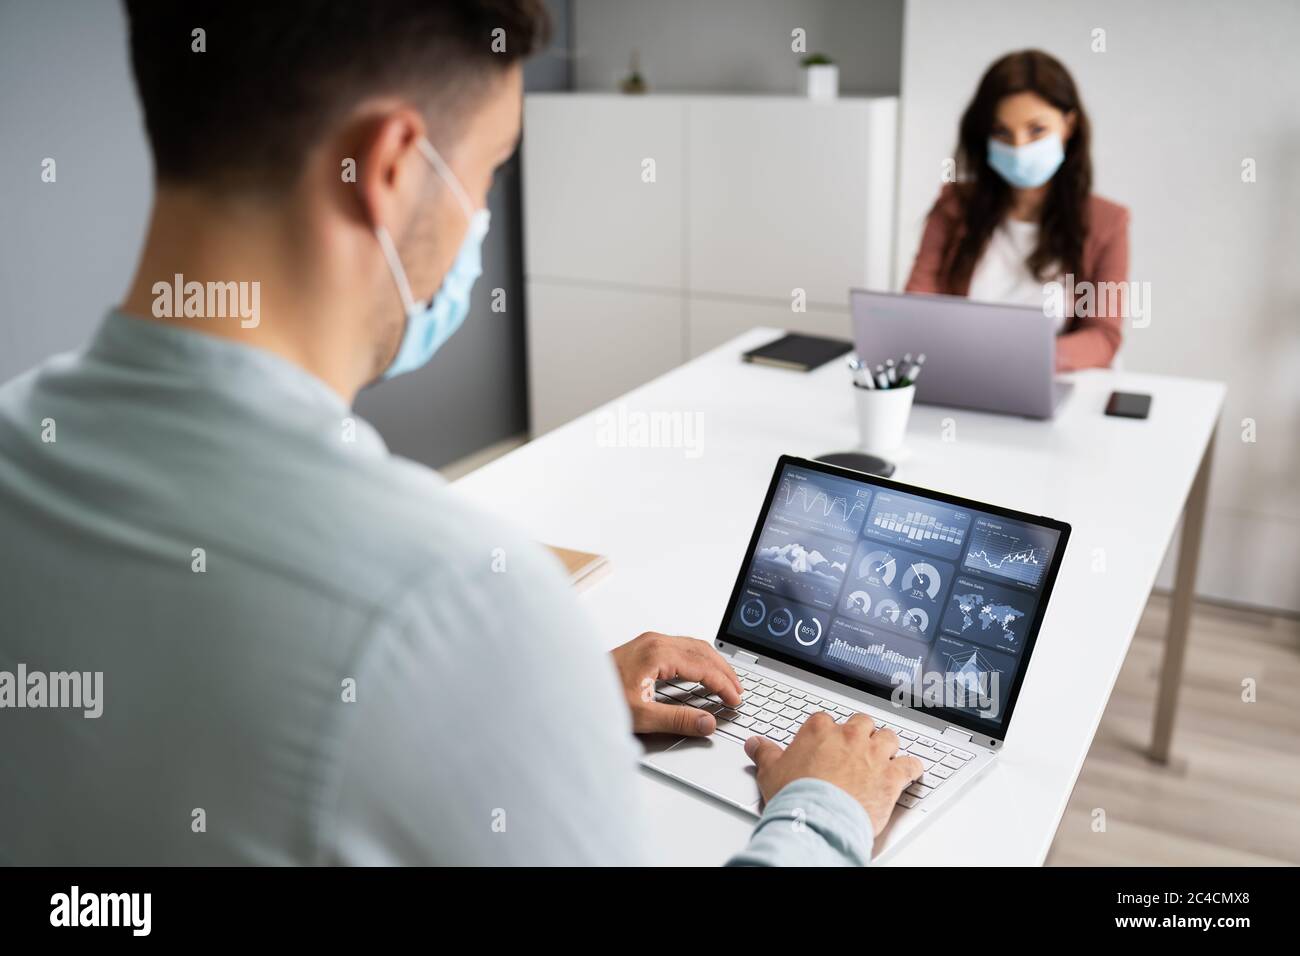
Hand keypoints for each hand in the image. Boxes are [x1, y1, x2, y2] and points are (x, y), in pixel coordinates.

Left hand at [609, 632, 742, 736]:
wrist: (570, 689)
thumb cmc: (598, 698)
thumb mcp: (641, 716)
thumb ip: (678, 720)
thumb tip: (708, 723)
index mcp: (657, 653)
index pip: (703, 666)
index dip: (723, 685)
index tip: (735, 700)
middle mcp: (655, 641)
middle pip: (703, 651)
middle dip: (724, 671)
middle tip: (738, 692)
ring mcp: (650, 641)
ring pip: (694, 646)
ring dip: (714, 664)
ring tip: (727, 683)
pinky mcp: (645, 646)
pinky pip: (683, 647)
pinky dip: (699, 660)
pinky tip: (703, 673)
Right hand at [744, 713, 923, 834]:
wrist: (819, 818)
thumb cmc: (797, 796)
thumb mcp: (771, 771)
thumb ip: (765, 753)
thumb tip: (754, 744)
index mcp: (820, 731)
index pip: (825, 720)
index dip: (827, 732)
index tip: (825, 742)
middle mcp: (849, 737)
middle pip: (862, 723)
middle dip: (861, 733)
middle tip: (856, 746)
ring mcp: (873, 755)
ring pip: (889, 738)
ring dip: (888, 746)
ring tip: (885, 753)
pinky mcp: (892, 776)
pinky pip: (911, 765)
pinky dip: (913, 768)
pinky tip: (912, 770)